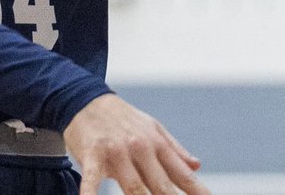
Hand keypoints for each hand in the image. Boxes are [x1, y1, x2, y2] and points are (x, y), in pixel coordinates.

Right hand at [64, 94, 209, 194]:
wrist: (87, 99)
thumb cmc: (123, 119)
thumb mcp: (153, 129)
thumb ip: (174, 150)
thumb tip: (196, 166)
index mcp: (157, 144)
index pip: (181, 174)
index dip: (197, 191)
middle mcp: (140, 148)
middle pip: (161, 186)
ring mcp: (116, 151)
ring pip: (134, 187)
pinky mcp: (92, 154)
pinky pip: (93, 179)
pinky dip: (91, 193)